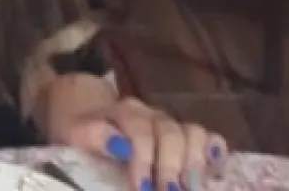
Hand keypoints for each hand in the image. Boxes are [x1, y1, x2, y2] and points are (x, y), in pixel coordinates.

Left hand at [54, 95, 227, 189]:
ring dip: (195, 164)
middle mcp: (150, 114)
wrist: (80, 105)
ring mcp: (168, 123)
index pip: (139, 131)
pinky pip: (205, 137)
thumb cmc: (76, 125)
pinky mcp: (181, 135)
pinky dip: (214, 151)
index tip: (143, 189)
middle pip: (171, 132)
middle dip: (172, 167)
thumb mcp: (71, 130)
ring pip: (192, 132)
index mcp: (124, 112)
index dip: (144, 160)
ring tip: (193, 188)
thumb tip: (120, 146)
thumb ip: (92, 134)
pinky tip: (217, 170)